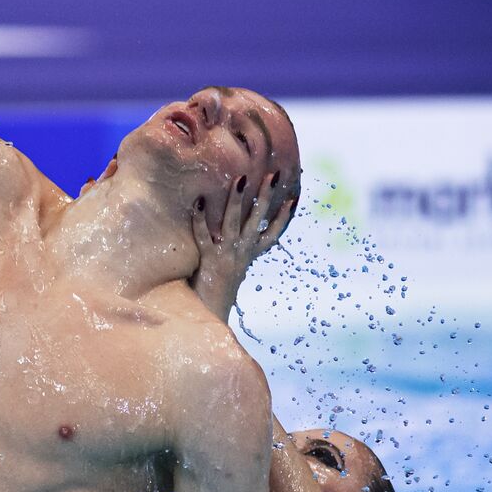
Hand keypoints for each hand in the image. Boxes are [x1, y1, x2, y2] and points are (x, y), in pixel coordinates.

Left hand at [190, 172, 297, 321]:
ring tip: (240, 178)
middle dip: (266, 196)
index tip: (294, 198)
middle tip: (274, 174)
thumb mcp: (230, 270)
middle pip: (258, 220)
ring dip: (237, 200)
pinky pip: (203, 237)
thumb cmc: (215, 291)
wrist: (208, 317)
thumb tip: (231, 237)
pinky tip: (197, 202)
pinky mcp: (209, 261)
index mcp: (249, 256)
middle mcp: (242, 254)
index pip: (273, 234)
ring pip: (234, 223)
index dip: (284, 217)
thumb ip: (234, 255)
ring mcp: (227, 256)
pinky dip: (199, 220)